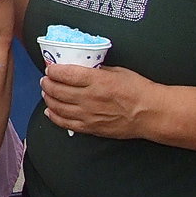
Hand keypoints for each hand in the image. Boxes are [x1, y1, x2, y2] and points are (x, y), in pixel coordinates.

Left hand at [40, 63, 155, 138]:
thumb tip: (83, 68)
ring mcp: (88, 115)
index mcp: (96, 80)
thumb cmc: (138, 90)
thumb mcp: (117, 71)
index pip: (65, 74)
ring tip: (46, 93)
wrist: (150, 113)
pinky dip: (55, 117)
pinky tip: (50, 111)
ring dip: (48, 99)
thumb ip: (97, 70)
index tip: (50, 69)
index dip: (53, 71)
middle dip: (47, 84)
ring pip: (58, 107)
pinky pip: (66, 123)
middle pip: (58, 90)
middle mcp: (88, 98)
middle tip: (45, 80)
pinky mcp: (91, 128)